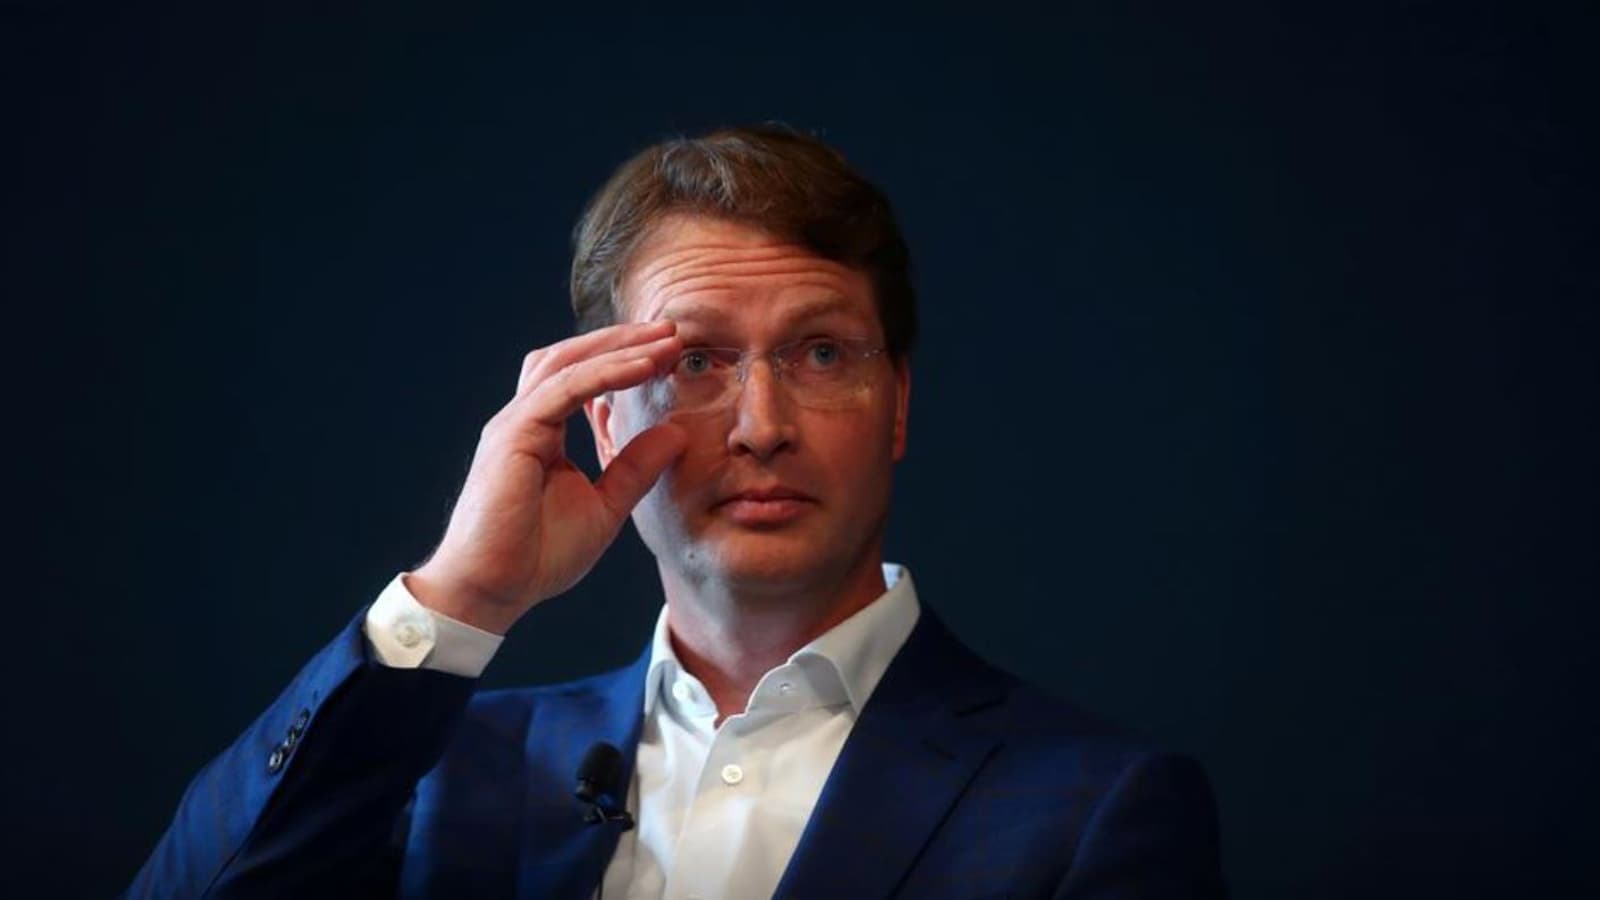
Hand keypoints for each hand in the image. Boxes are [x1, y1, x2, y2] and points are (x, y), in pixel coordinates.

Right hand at [407, 320, 685, 633]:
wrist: (492, 589)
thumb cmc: (537, 556)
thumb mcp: (605, 506)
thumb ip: (636, 468)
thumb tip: (677, 434)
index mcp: (541, 431)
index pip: (582, 377)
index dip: (624, 360)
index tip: (671, 354)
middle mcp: (525, 419)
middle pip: (573, 357)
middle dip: (624, 340)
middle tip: (674, 332)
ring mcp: (515, 423)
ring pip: (568, 362)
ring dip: (619, 346)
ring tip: (666, 341)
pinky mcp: (514, 435)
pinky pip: (565, 389)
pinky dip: (605, 373)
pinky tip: (642, 367)